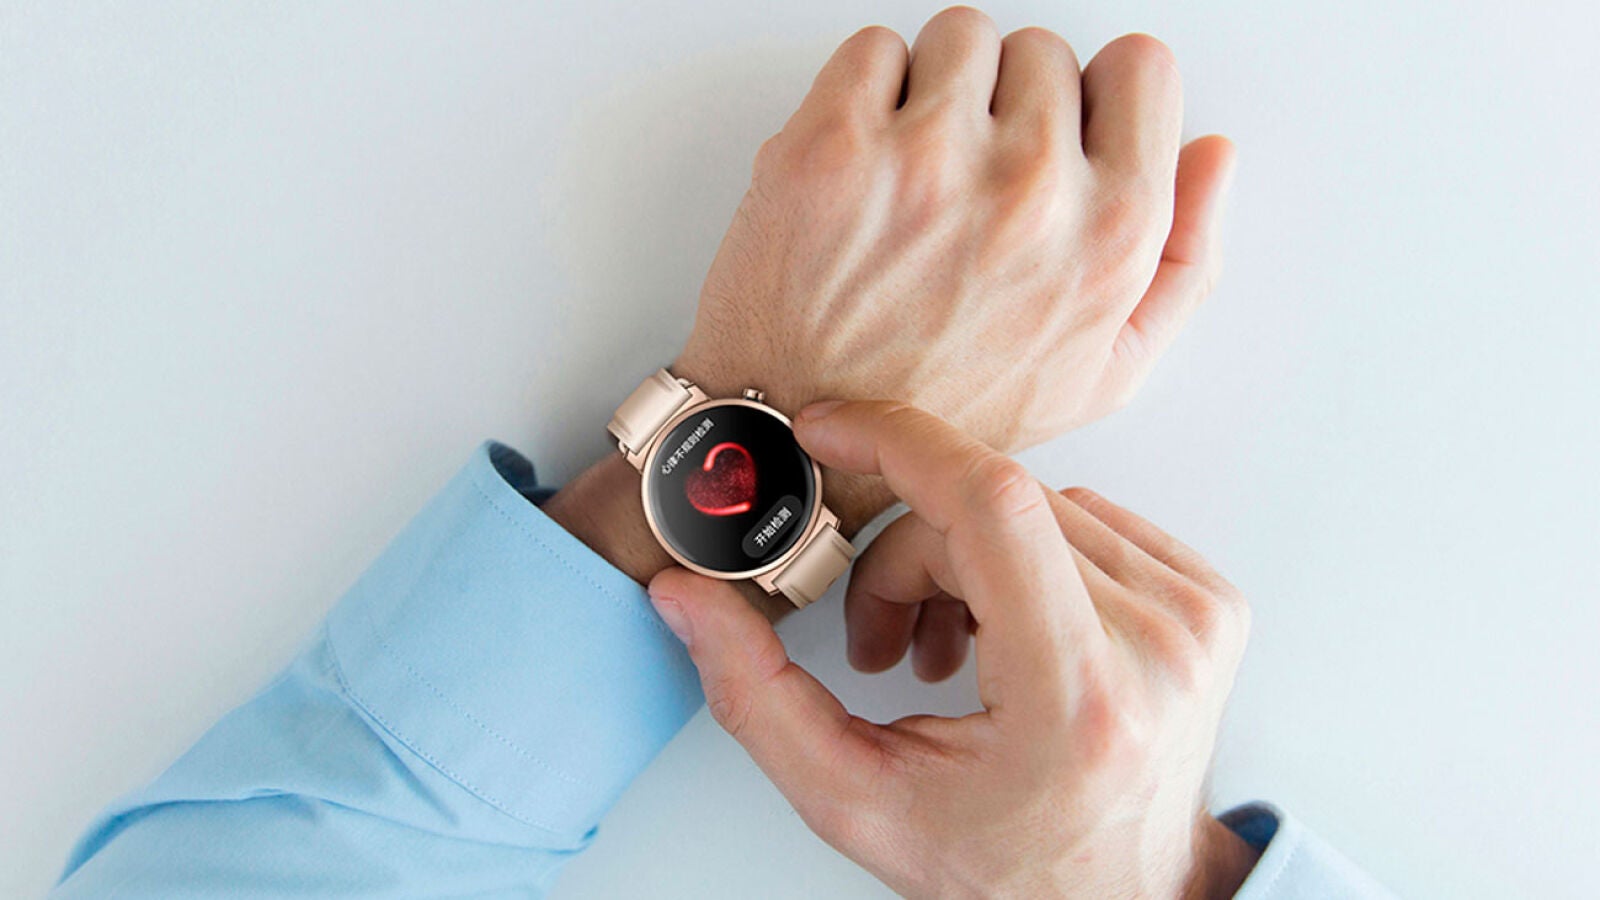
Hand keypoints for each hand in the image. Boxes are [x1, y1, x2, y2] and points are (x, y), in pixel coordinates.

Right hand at [646, 401, 1257, 897]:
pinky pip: (1086, 517)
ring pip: (1036, 505)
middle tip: (883, 641)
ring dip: (966, 557)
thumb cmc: (1005, 865)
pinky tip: (1010, 625)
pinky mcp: (1209, 598)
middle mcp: (1156, 649)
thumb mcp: (856, 799)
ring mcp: (1194, 618)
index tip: (831, 430)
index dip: (897, 442)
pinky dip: (1026, 557)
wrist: (1122, 897)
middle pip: (991, 511)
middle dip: (909, 556)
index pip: (992, 507)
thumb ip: (756, 697)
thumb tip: (688, 597)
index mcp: (1079, 699)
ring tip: (951, 648)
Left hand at [677, 8, 1236, 456]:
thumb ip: (1185, 258)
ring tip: (915, 174)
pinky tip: (864, 164)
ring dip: (937, 90)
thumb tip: (1212, 152)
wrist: (805, 435)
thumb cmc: (947, 411)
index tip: (1053, 137)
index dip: (1092, 100)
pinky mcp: (835, 147)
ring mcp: (928, 161)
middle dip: (1007, 104)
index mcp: (1110, 235)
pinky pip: (873, 48)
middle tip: (968, 180)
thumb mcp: (1103, 371)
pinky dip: (865, 90)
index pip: (1139, 67)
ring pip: (961, 36)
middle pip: (1043, 49)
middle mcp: (1029, 191)